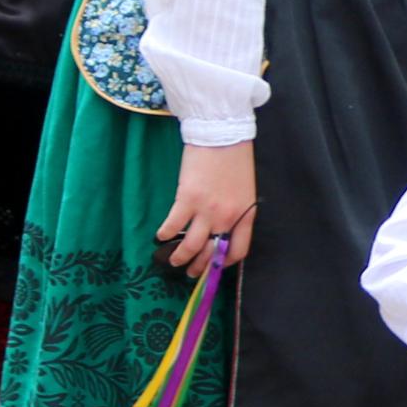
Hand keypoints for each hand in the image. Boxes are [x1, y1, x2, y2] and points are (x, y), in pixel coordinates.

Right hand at [158, 137, 255, 271]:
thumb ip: (237, 210)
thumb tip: (224, 226)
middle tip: (190, 272)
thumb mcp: (245, 189)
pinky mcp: (187, 199)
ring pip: (191, 245)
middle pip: (212, 253)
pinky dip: (165, 234)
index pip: (238, 250)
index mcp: (245, 215)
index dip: (225, 263)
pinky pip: (173, 225)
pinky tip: (161, 236)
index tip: (216, 266)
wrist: (222, 134)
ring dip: (179, 257)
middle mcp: (226, 218)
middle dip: (200, 267)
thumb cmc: (235, 159)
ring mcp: (206, 210)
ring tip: (172, 260)